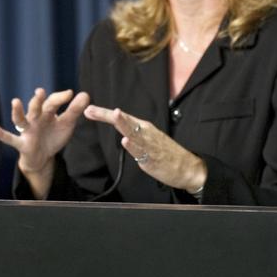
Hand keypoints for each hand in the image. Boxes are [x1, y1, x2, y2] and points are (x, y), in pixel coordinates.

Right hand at [0, 88, 91, 197]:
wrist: (43, 157)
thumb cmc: (53, 136)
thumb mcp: (66, 124)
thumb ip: (74, 110)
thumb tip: (85, 94)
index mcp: (46, 112)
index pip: (52, 102)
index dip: (60, 98)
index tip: (71, 94)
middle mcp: (34, 118)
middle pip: (36, 108)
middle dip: (38, 101)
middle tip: (41, 92)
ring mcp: (27, 130)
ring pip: (21, 120)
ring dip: (17, 111)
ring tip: (15, 102)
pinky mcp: (21, 143)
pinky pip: (10, 138)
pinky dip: (1, 134)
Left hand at [83, 105, 206, 193]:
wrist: (187, 167)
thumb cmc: (165, 153)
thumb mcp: (147, 139)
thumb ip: (133, 134)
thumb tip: (120, 129)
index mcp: (143, 128)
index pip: (121, 118)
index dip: (104, 114)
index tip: (88, 110)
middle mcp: (146, 133)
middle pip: (124, 121)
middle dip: (108, 115)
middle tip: (92, 109)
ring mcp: (149, 145)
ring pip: (133, 133)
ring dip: (123, 124)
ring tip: (114, 115)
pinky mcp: (153, 158)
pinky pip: (142, 152)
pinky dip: (133, 146)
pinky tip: (126, 141)